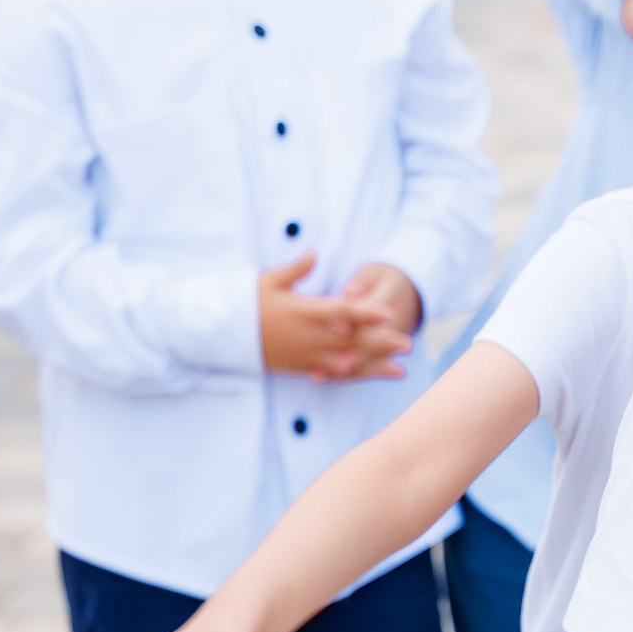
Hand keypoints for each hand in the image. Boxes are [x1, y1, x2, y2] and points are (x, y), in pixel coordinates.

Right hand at [259, 254, 416, 381]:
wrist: (223, 336)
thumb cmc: (247, 303)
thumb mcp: (268, 282)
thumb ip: (295, 270)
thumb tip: (315, 253)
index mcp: (303, 311)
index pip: (340, 311)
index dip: (366, 312)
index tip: (389, 312)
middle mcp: (308, 335)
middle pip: (351, 339)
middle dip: (381, 342)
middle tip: (408, 344)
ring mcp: (305, 354)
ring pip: (346, 361)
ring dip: (375, 366)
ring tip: (401, 370)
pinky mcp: (301, 366)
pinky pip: (332, 373)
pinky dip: (354, 376)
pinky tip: (372, 377)